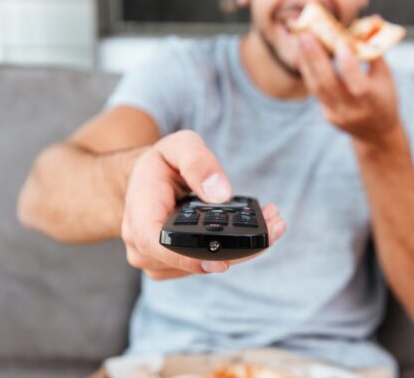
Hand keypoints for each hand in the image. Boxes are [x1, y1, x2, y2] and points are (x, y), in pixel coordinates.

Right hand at [121, 130, 285, 280]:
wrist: (148, 179)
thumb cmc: (162, 162)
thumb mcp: (179, 146)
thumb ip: (198, 162)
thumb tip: (220, 194)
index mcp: (139, 213)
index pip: (157, 244)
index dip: (187, 257)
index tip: (221, 262)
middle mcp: (143, 245)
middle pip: (189, 261)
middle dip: (237, 249)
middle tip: (274, 226)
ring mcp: (158, 260)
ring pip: (202, 266)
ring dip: (241, 250)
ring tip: (271, 223)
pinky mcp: (175, 265)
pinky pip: (204, 264)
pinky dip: (231, 251)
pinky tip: (255, 231)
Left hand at [296, 33, 400, 143]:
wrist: (377, 133)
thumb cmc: (384, 97)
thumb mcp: (386, 76)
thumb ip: (376, 49)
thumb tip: (374, 19)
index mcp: (373, 100)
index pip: (357, 85)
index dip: (348, 65)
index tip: (340, 44)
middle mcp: (353, 109)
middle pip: (329, 84)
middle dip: (315, 58)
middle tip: (306, 35)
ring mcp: (338, 114)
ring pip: (317, 87)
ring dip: (307, 62)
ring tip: (301, 40)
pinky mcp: (327, 116)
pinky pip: (316, 91)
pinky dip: (309, 72)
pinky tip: (304, 54)